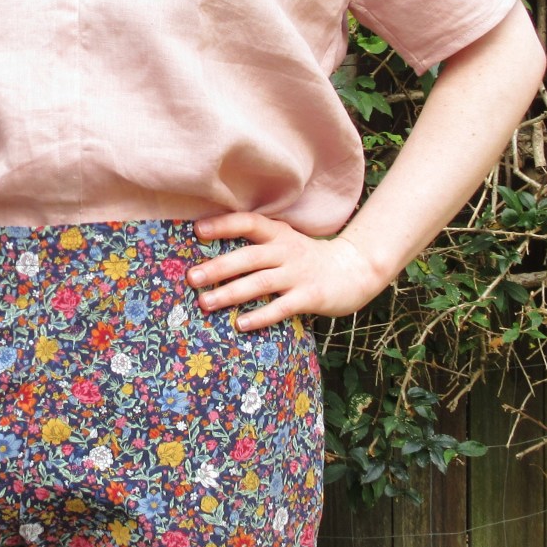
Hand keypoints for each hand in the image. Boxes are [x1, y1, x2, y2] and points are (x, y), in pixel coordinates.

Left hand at [188, 212, 388, 330]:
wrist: (354, 270)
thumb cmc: (306, 258)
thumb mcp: (284, 242)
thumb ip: (256, 244)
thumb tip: (211, 255)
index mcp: (278, 233)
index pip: (248, 222)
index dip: (223, 225)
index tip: (197, 230)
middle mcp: (286, 250)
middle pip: (249, 257)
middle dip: (218, 267)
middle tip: (192, 278)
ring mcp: (298, 274)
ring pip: (260, 283)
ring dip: (231, 293)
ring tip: (205, 303)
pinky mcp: (310, 296)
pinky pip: (281, 307)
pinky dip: (260, 316)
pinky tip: (240, 324)